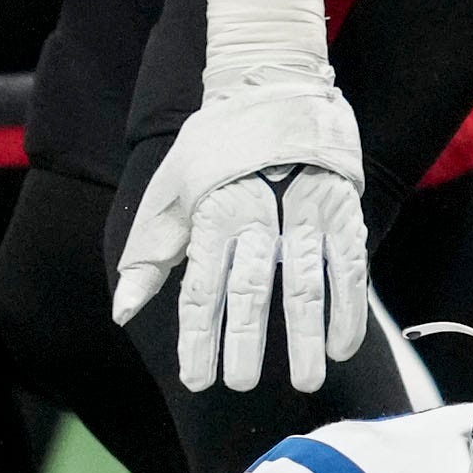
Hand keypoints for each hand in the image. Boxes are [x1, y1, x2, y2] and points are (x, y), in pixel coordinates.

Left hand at [112, 73, 368, 394]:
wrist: (272, 87)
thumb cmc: (214, 149)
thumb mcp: (170, 192)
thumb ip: (149, 254)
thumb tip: (123, 311)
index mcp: (212, 214)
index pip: (201, 288)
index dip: (198, 337)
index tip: (197, 379)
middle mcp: (257, 215)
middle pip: (250, 288)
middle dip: (245, 341)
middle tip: (242, 385)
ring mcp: (304, 212)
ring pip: (305, 282)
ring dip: (306, 335)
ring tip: (305, 381)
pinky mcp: (341, 208)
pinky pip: (349, 266)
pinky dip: (349, 308)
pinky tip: (342, 346)